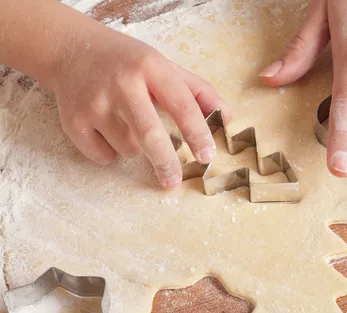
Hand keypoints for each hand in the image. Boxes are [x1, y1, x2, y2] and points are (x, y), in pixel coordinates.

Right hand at [51, 26, 229, 188]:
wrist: (72, 50)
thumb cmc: (128, 62)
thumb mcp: (165, 66)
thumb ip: (198, 91)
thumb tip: (227, 117)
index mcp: (150, 67)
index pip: (181, 105)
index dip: (197, 133)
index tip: (207, 156)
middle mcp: (121, 83)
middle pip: (150, 135)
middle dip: (166, 162)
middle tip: (174, 181)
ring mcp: (94, 103)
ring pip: (128, 148)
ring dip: (137, 148)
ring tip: (129, 124)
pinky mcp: (73, 121)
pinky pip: (103, 156)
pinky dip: (111, 152)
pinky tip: (107, 130)